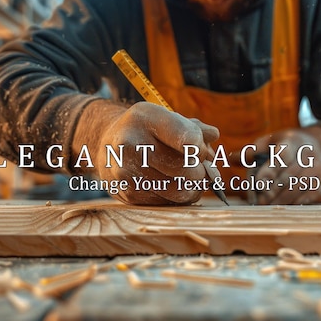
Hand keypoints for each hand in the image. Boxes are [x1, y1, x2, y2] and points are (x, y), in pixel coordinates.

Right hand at [73, 101, 218, 204]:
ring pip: (180, 191)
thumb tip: (213, 135)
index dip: (200, 148)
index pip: (188, 139)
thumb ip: (194, 128)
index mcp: (146, 118)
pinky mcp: (128, 193)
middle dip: (200, 171)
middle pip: (187, 170)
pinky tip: (172, 184)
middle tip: (198, 167)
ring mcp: (127, 171)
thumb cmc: (147, 132)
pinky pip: (168, 202)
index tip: (198, 148)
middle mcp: (131, 143)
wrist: (107, 145)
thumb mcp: (167, 119)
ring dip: (193, 187)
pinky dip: (177, 196)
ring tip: (189, 177)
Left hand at [249, 126, 320, 204]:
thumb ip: (251, 151)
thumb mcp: (269, 142)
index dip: (270, 170)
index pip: (282, 157)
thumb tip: (230, 158)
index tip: (258, 182)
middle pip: (290, 175)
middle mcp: (307, 155)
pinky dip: (295, 202)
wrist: (316, 144)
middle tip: (261, 200)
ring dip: (283, 199)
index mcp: (292, 142)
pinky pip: (309, 195)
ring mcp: (317, 169)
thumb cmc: (285, 144)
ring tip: (268, 205)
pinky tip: (283, 206)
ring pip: (299, 187)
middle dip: (274, 189)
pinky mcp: (320, 181)